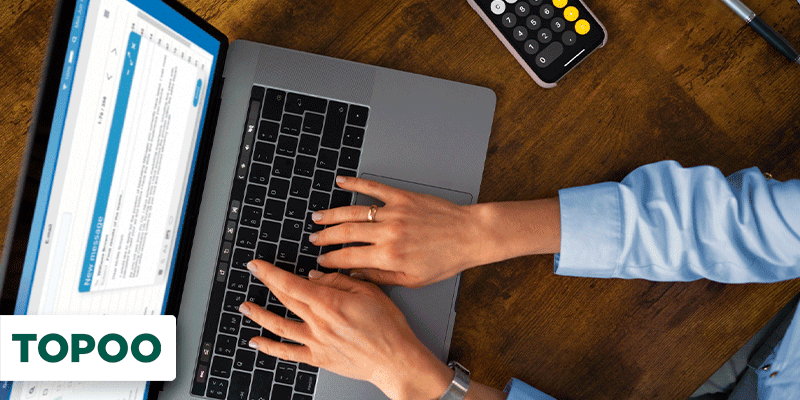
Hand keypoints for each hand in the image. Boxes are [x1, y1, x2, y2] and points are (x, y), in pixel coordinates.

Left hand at [239, 259, 452, 399]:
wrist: (396, 360)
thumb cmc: (388, 327)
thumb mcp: (369, 291)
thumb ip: (339, 281)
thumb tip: (314, 277)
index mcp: (330, 303)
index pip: (292, 283)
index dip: (271, 272)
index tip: (258, 264)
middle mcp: (319, 322)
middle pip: (285, 299)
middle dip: (266, 283)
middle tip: (254, 273)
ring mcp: (316, 342)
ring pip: (279, 325)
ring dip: (259, 314)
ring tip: (245, 306)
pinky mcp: (318, 357)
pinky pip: (288, 352)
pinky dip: (269, 347)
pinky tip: (256, 341)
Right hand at [309, 176, 495, 286]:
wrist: (469, 235)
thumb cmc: (445, 260)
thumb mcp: (412, 279)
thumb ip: (381, 278)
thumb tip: (357, 275)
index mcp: (389, 256)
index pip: (349, 257)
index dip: (331, 260)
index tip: (321, 261)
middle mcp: (388, 232)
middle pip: (346, 232)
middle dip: (325, 236)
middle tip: (313, 238)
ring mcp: (394, 212)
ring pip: (354, 211)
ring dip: (332, 214)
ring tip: (318, 217)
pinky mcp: (403, 197)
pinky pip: (374, 188)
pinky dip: (355, 183)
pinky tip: (341, 182)